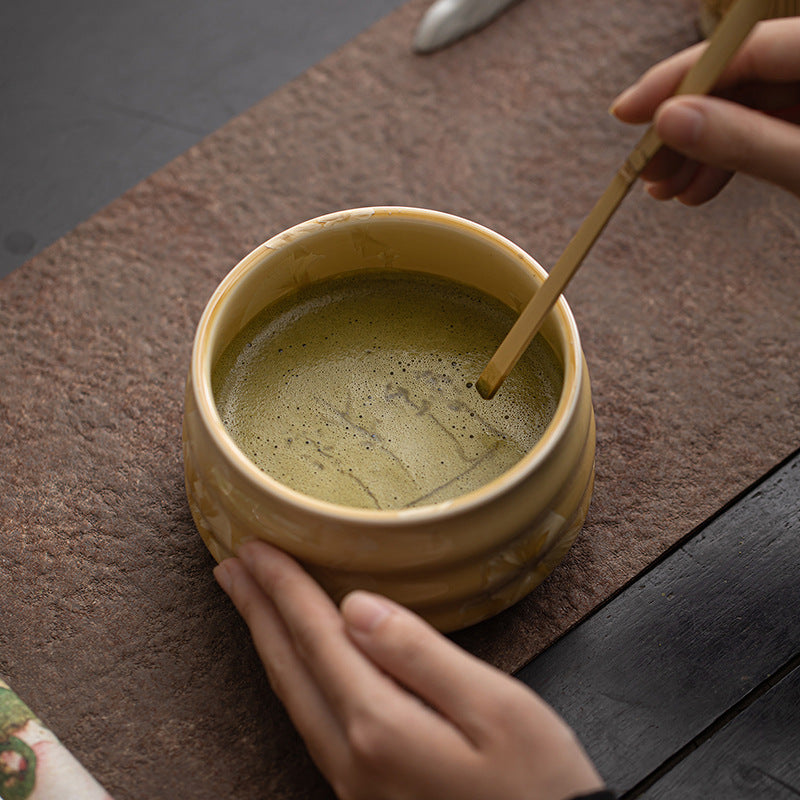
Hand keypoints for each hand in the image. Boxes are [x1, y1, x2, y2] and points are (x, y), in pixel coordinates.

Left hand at [214, 540, 604, 799]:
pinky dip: (292, 678)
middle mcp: (353, 758)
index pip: (318, 637)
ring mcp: (355, 783)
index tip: (257, 548)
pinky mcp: (367, 794)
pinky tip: (295, 665)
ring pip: (294, 697)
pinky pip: (310, 722)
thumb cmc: (539, 787)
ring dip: (268, 642)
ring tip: (250, 604)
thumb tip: (357, 608)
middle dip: (258, 610)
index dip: (284, 587)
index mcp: (382, 726)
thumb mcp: (496, 708)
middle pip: (291, 667)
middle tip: (232, 567)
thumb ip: (420, 655)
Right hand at [610, 17, 799, 203]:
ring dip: (700, 149)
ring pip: (747, 104)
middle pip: (739, 77)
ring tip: (667, 190)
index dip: (677, 78)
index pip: (739, 47)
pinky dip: (730, 156)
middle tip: (646, 167)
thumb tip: (669, 121)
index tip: (627, 111)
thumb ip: (744, 141)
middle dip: (685, 126)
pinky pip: (766, 124)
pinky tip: (698, 187)